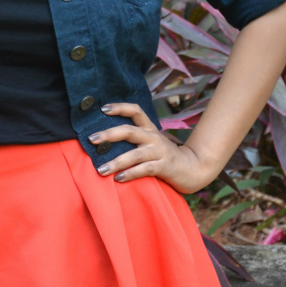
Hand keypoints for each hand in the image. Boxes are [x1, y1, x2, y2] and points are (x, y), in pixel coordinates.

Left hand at [89, 103, 217, 193]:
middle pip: (129, 131)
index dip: (120, 107)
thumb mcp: (152, 143)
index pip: (135, 110)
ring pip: (135, 154)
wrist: (194, 169)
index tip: (103, 109)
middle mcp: (154, 137)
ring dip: (116, 162)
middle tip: (91, 139)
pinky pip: (144, 170)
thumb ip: (135, 140)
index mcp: (150, 129)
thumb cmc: (166, 156)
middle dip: (109, 134)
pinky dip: (131, 174)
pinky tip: (118, 179)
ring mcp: (159, 152)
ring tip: (101, 170)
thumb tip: (107, 142)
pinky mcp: (164, 167)